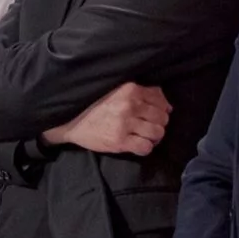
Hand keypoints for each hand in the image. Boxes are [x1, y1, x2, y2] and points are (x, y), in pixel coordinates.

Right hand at [43, 83, 169, 155]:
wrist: (70, 121)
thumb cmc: (95, 106)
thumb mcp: (117, 91)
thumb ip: (142, 93)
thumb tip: (168, 106)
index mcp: (130, 89)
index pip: (160, 100)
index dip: (161, 109)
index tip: (153, 114)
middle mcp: (129, 105)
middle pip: (162, 118)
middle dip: (158, 123)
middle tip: (147, 126)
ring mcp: (124, 124)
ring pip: (157, 133)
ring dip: (153, 136)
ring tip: (143, 136)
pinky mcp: (119, 141)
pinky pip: (145, 147)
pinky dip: (145, 147)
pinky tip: (137, 144)